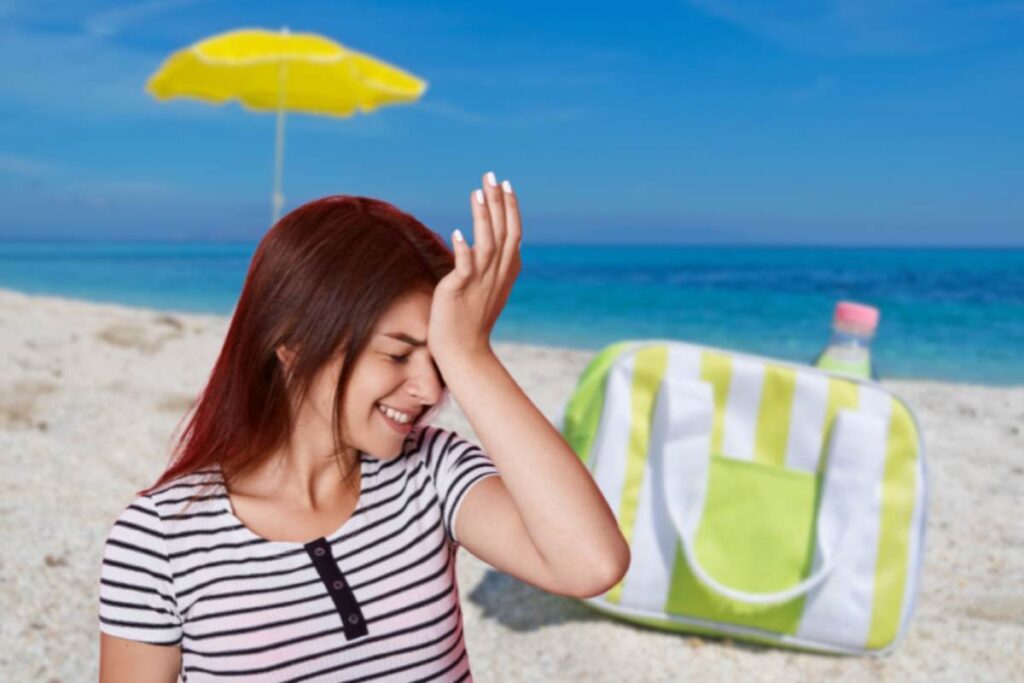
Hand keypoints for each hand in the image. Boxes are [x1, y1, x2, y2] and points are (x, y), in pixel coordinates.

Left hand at [428, 171, 522, 363]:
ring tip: (477, 193)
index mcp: (507, 270)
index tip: (505, 184)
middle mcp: (497, 272)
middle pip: (502, 231)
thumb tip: (489, 244)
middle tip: (492, 176)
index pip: (513, 232)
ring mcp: (480, 281)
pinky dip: (463, 250)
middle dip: (498, 202)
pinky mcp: (460, 290)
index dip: (510, 207)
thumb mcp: (490, 287)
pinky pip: (464, 267)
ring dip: (483, 217)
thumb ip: (492, 264)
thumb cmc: (473, 318)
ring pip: (486, 243)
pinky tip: (458, 233)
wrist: (464, 349)